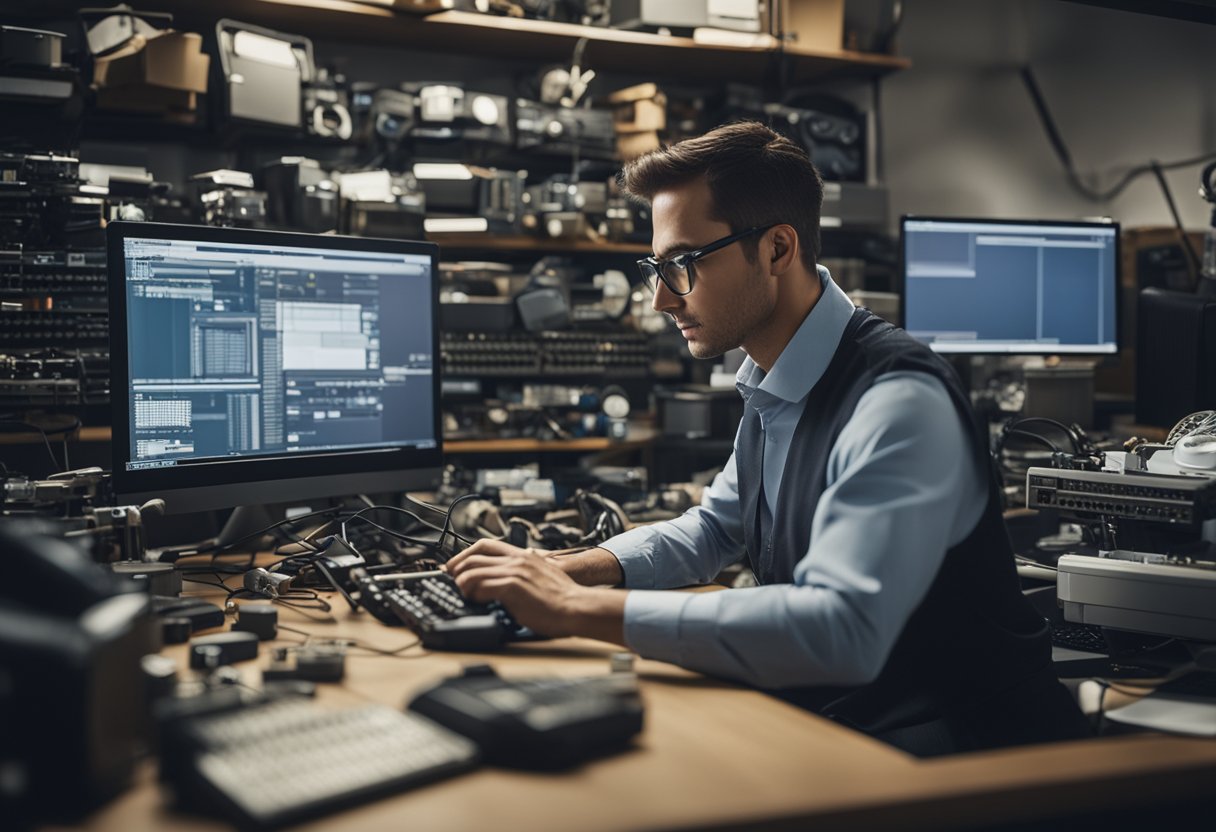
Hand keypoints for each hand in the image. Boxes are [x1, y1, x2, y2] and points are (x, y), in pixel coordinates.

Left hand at [446, 540, 625, 642]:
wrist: (577, 607)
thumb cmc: (562, 599)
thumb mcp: (542, 576)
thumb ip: (524, 573)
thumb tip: (507, 582)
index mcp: (523, 556)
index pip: (486, 545)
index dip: (465, 554)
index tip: (456, 565)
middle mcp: (517, 559)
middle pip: (474, 555)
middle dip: (456, 567)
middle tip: (450, 579)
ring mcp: (514, 572)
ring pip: (473, 571)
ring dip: (461, 583)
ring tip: (461, 593)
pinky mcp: (512, 587)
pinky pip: (481, 586)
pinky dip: (471, 593)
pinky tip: (473, 600)